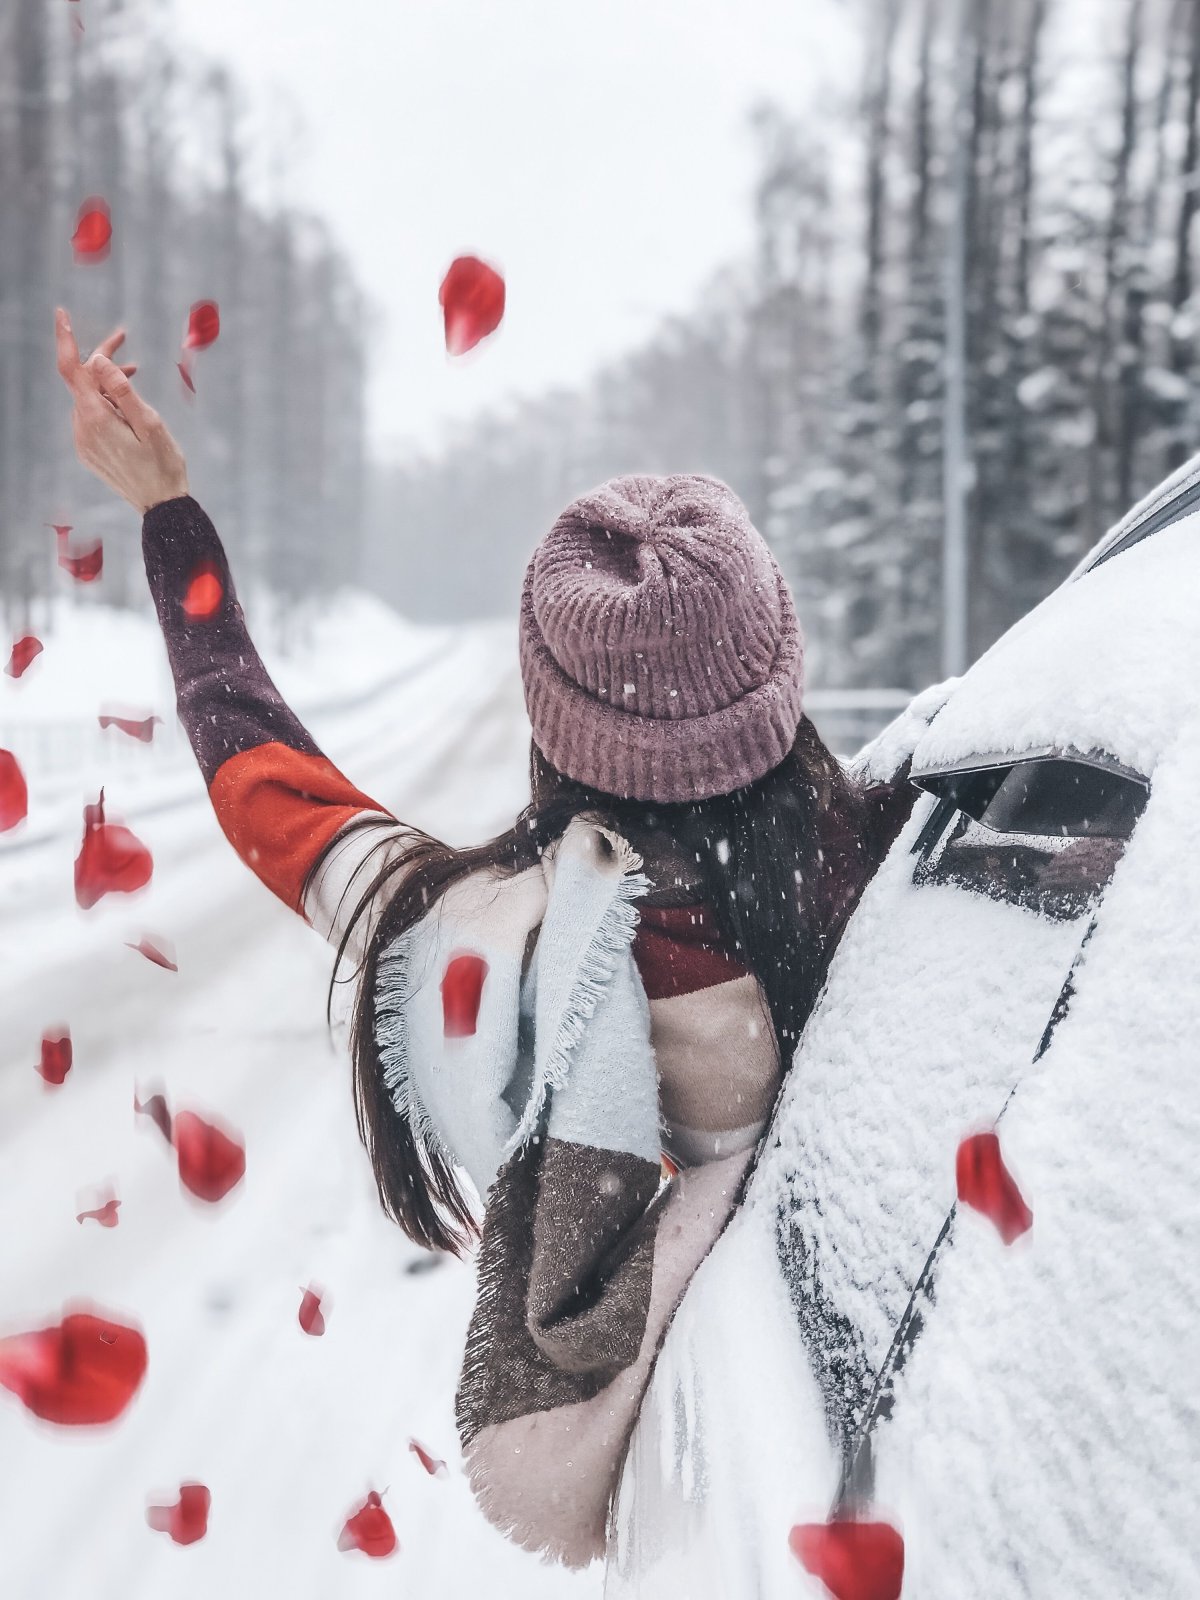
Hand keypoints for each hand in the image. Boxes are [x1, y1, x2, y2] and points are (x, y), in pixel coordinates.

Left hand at [55, 308, 189, 514]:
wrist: (161, 507)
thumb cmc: (163, 465)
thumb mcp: (150, 423)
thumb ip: (122, 390)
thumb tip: (98, 361)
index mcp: (97, 418)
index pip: (73, 369)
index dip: (65, 338)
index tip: (62, 313)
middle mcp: (83, 429)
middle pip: (82, 381)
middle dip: (100, 360)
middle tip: (124, 341)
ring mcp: (83, 442)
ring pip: (88, 399)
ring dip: (106, 383)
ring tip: (134, 374)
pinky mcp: (89, 452)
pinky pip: (91, 417)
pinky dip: (106, 403)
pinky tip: (126, 406)